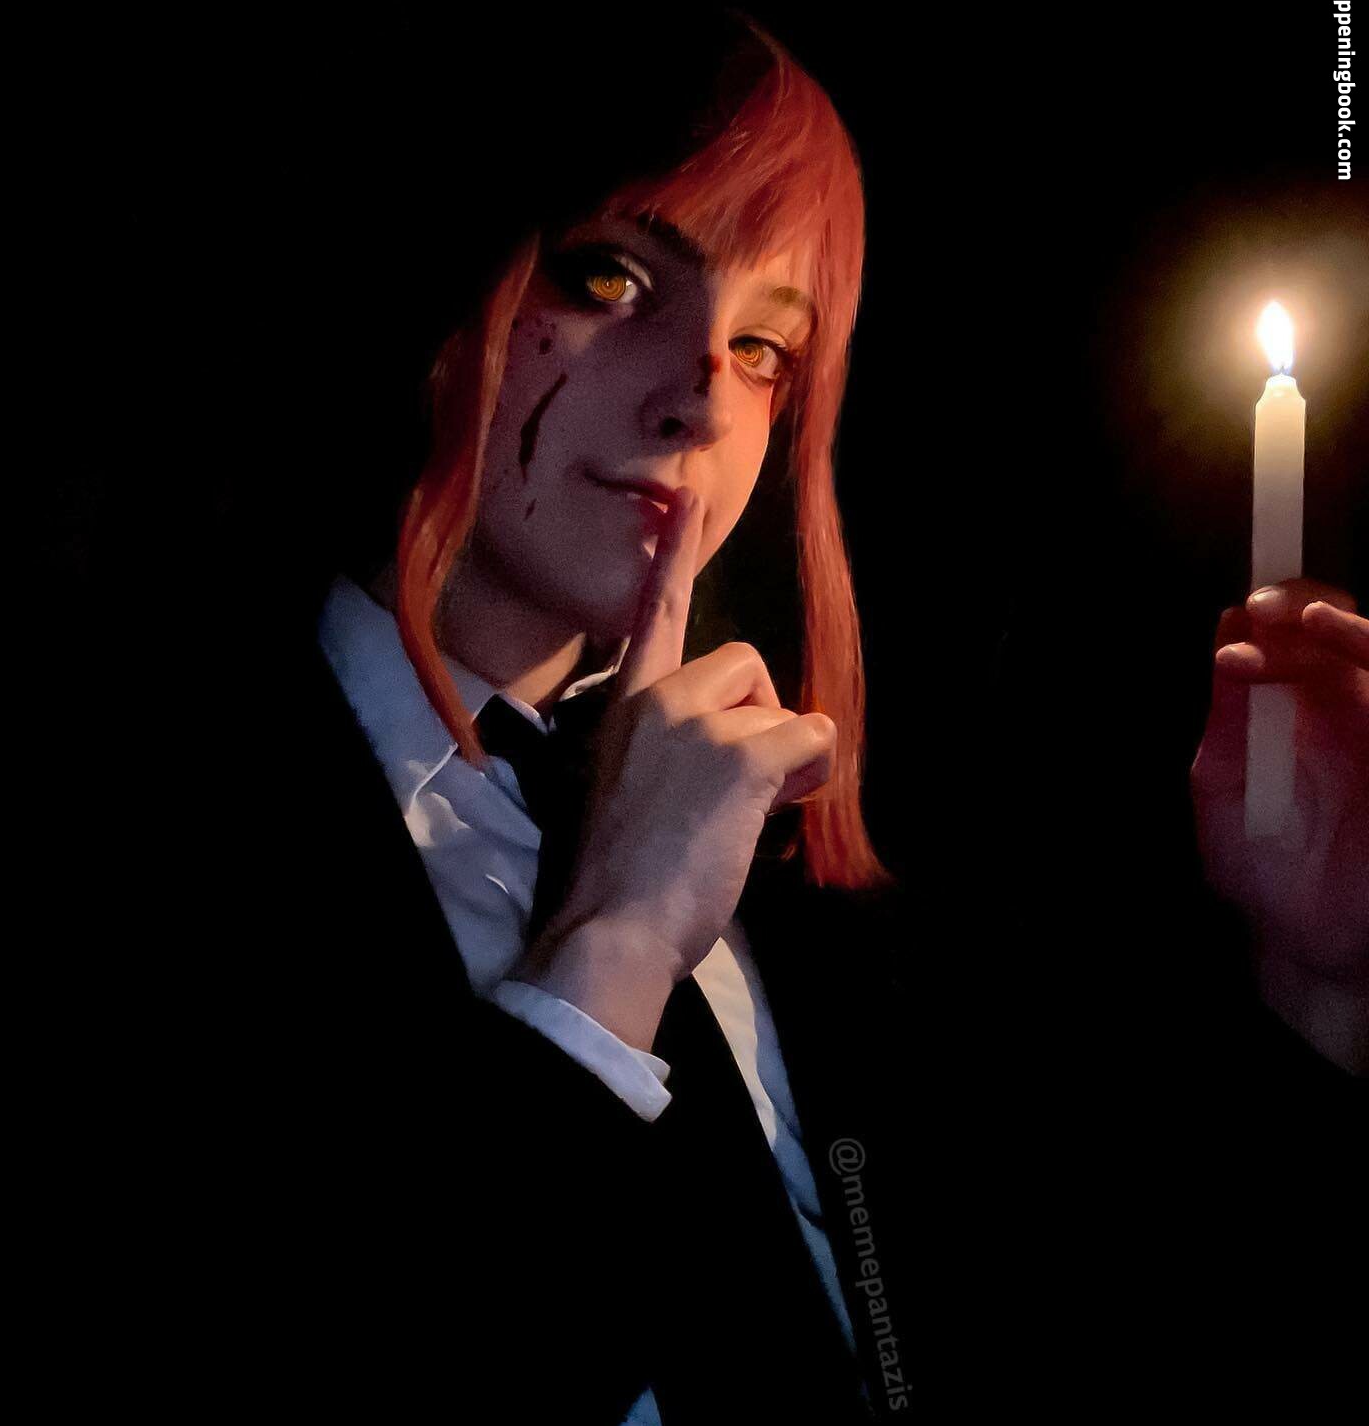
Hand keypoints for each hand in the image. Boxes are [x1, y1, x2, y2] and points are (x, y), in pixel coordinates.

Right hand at [539, 486, 835, 983]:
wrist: (612, 924)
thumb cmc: (621, 875)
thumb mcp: (633, 787)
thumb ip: (679, 749)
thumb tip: (744, 759)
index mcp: (626, 705)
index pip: (655, 618)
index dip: (672, 560)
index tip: (685, 500)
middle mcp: (660, 697)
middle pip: (749, 665)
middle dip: (761, 720)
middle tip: (738, 786)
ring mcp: (699, 722)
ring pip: (784, 712)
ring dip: (782, 761)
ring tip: (738, 813)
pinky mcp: (739, 755)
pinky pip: (813, 739)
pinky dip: (808, 778)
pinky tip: (766, 812)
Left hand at [1190, 577, 1368, 987]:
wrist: (1298, 935)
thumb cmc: (1257, 860)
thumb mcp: (1224, 780)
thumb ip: (1229, 714)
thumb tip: (1228, 637)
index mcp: (1292, 703)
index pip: (1293, 632)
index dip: (1272, 614)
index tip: (1242, 622)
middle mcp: (1343, 706)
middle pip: (1339, 628)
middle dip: (1305, 607)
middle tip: (1267, 612)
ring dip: (1350, 632)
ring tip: (1309, 623)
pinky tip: (1353, 664)